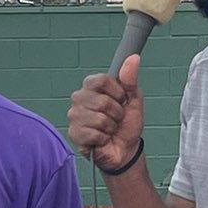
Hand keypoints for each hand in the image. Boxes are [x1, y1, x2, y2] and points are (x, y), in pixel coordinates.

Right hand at [67, 57, 145, 173]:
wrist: (125, 149)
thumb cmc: (127, 124)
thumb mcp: (133, 99)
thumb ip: (130, 79)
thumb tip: (133, 58)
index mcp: (92, 87)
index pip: (100, 80)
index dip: (116, 92)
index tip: (122, 100)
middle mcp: (79, 99)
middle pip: (101, 101)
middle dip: (116, 113)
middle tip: (116, 118)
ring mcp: (75, 116)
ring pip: (99, 119)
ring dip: (110, 127)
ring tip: (109, 129)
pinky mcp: (74, 133)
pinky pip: (93, 133)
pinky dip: (103, 138)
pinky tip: (102, 139)